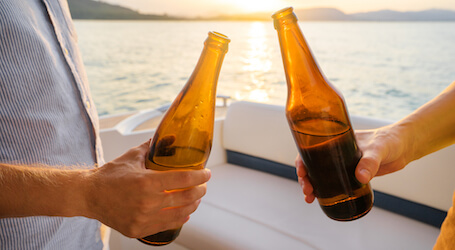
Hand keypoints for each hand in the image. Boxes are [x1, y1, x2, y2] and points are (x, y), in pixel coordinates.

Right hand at [82, 141, 210, 237]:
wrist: (89, 196)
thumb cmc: (110, 175)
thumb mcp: (132, 156)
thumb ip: (153, 147)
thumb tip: (171, 137)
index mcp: (147, 182)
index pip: (183, 178)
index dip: (200, 176)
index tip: (207, 173)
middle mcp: (147, 202)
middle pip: (185, 197)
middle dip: (200, 190)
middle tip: (203, 186)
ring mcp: (143, 218)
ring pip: (179, 213)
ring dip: (192, 205)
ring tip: (196, 198)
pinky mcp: (138, 230)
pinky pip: (167, 225)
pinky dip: (179, 218)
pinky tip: (184, 212)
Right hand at [296, 124, 411, 202]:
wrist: (404, 146)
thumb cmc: (390, 140)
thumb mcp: (378, 149)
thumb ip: (370, 162)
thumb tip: (360, 177)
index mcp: (336, 139)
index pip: (311, 148)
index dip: (302, 160)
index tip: (301, 172)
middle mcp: (335, 151)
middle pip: (312, 164)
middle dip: (305, 178)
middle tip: (307, 191)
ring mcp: (342, 163)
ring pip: (321, 174)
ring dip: (313, 186)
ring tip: (310, 198)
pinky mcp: (352, 173)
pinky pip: (334, 182)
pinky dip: (326, 191)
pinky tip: (322, 200)